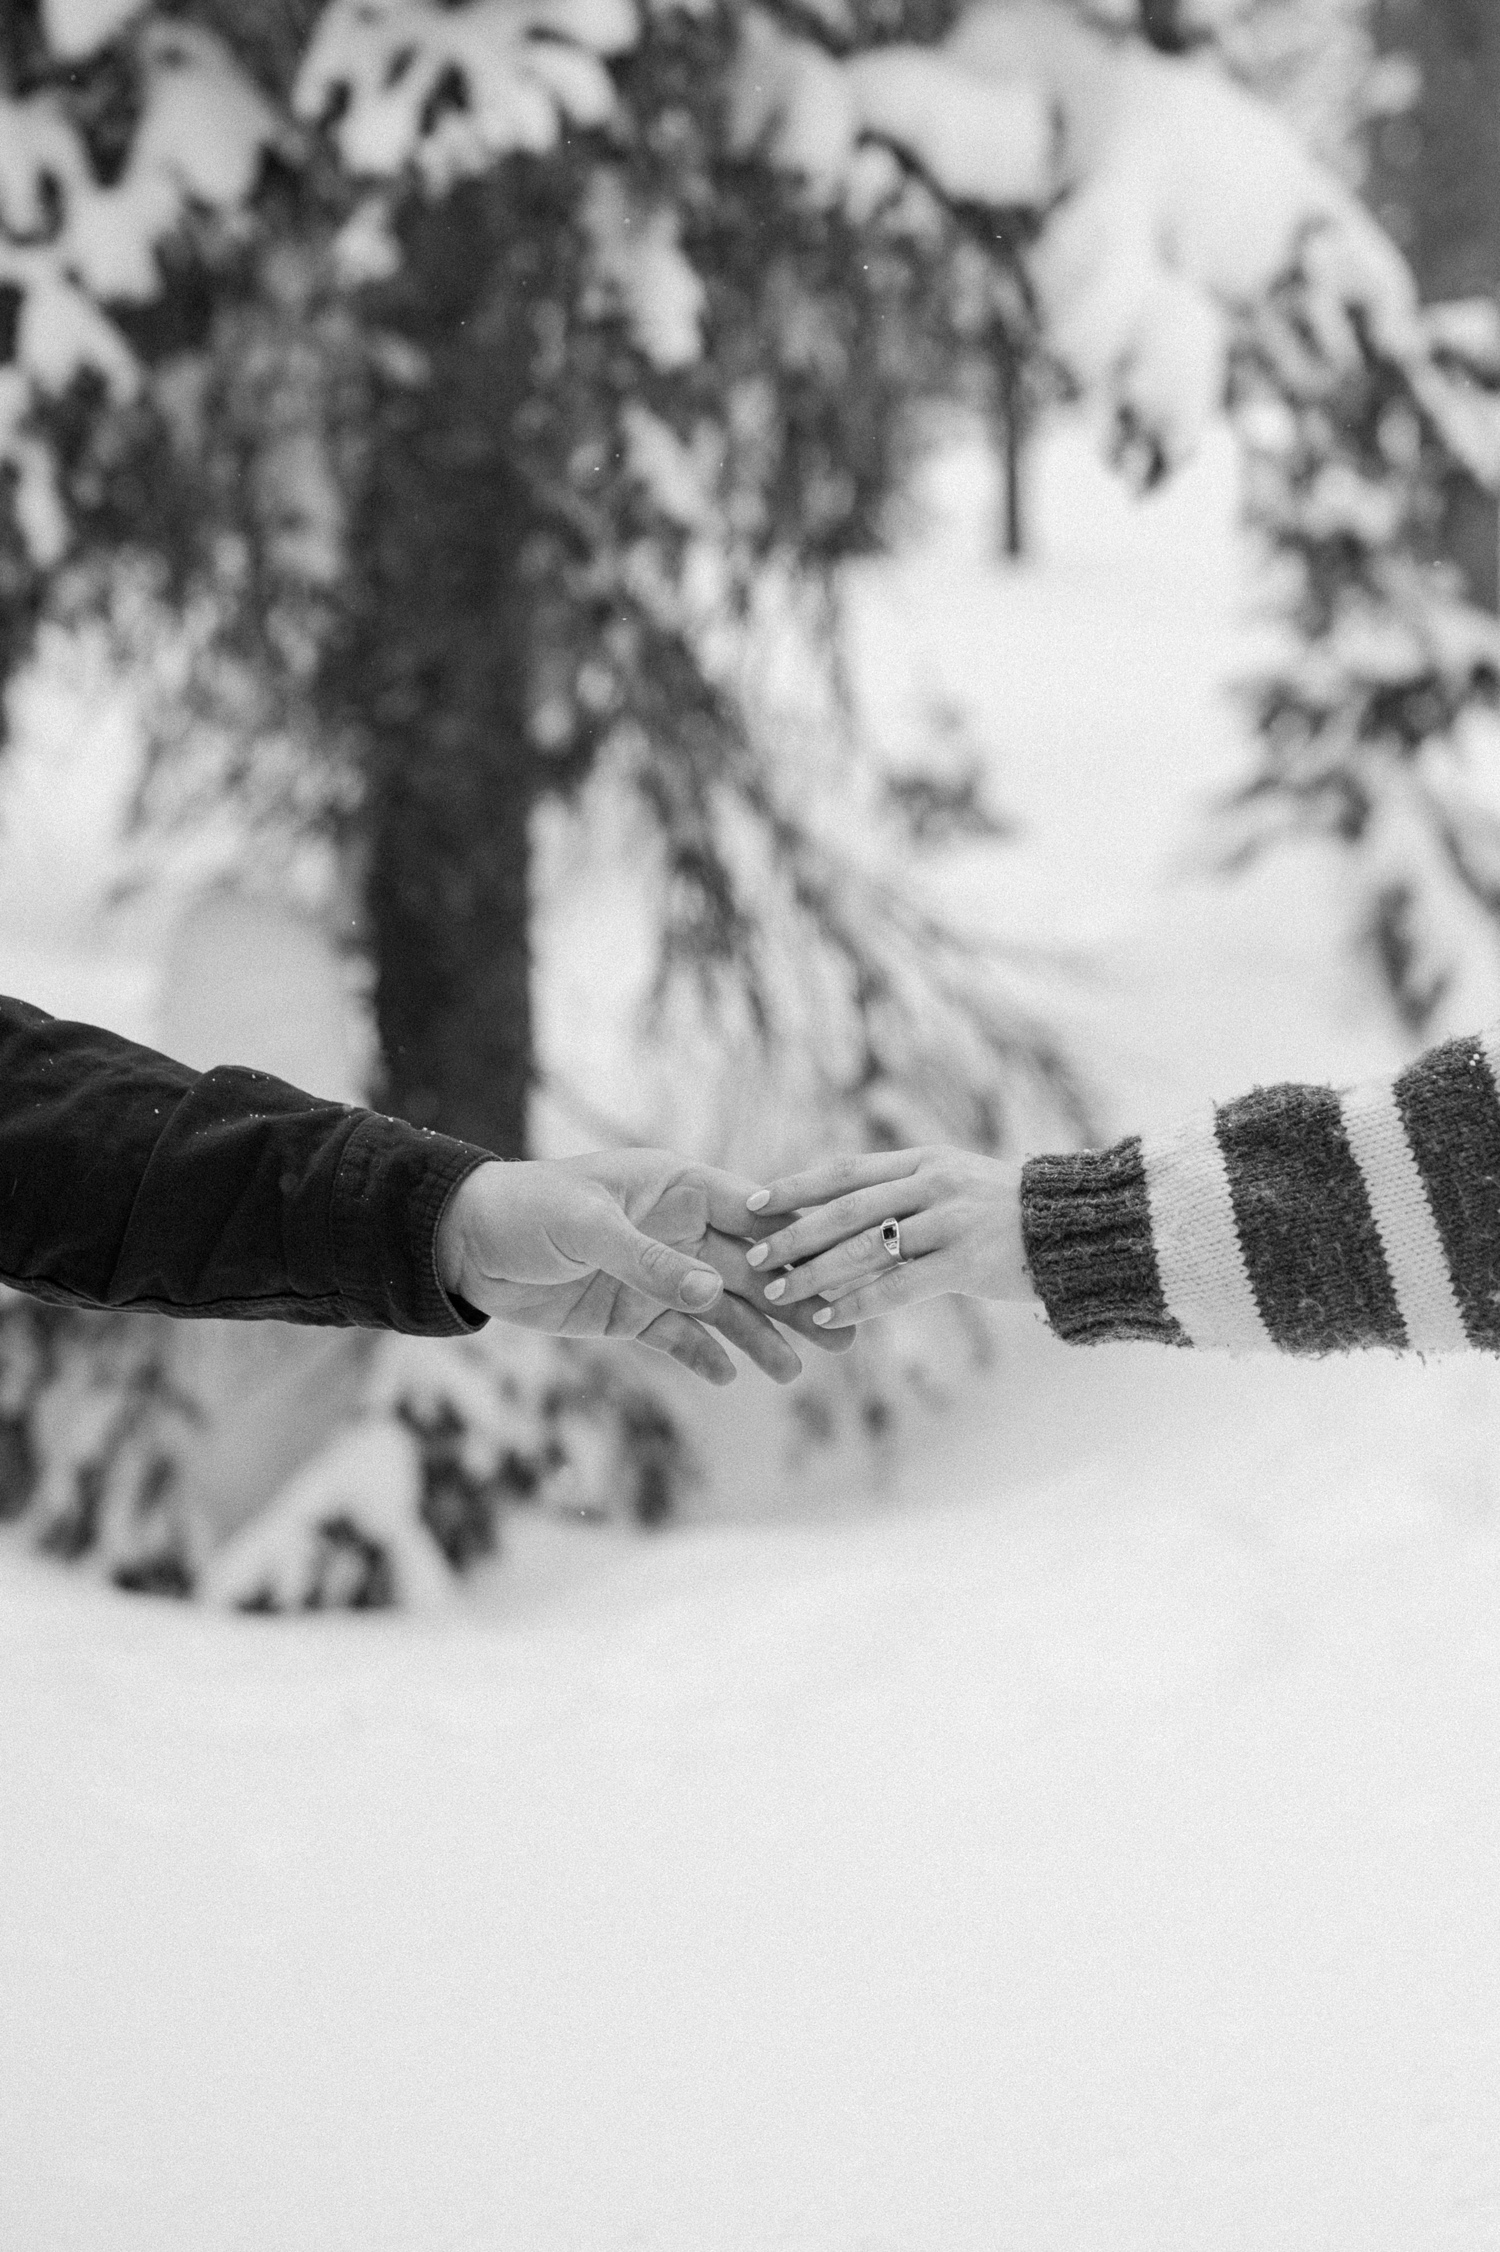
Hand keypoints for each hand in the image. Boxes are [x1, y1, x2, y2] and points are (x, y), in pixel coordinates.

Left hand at [435, 1149, 855, 1384]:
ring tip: (796, 1370)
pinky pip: (680, 1338)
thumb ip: (650, 1262)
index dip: (793, 1243)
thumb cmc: (524, 1210)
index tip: (838, 1271)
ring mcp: (656, 1273)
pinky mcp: (631, 1312)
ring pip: (722, 1309)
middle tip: (844, 1333)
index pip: (750, 1213)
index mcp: (674, 1187)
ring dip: (759, 1337)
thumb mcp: (587, 1230)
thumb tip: (714, 1292)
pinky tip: (733, 1379)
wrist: (462, 1245)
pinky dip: (705, 1357)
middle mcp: (675, 1228)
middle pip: (749, 1268)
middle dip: (794, 1299)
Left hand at [740, 1146, 1035, 1325]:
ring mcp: (950, 1221)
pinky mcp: (967, 1261)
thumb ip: (906, 1192)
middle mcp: (932, 1183)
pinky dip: (859, 1302)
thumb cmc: (1010, 1214)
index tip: (752, 1204)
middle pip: (846, 1209)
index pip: (845, 1171)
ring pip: (866, 1248)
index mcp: (924, 1161)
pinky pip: (900, 1285)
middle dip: (793, 1235)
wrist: (1080, 1228)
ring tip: (778, 1295)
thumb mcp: (957, 1182)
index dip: (795, 1188)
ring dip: (815, 1273)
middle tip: (752, 1257)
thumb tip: (843, 1213)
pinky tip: (828, 1318)